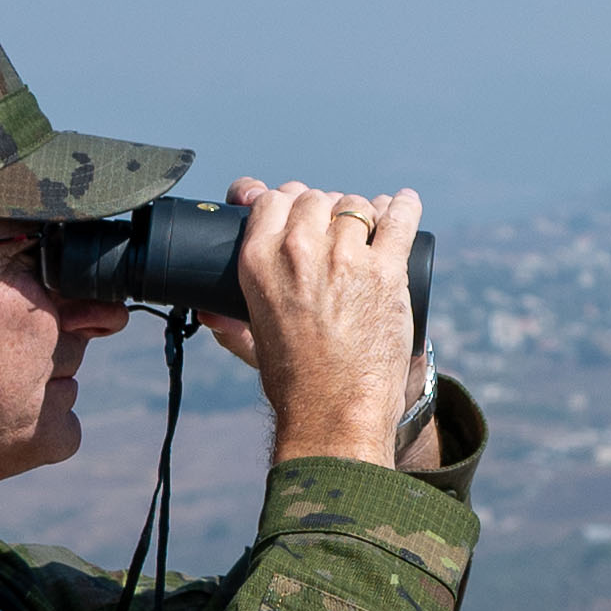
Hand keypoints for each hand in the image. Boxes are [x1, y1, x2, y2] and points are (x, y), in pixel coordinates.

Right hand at [209, 180, 425, 467]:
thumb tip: (207, 311)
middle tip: (335, 228)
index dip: (286, 199)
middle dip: (325, 208)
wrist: (336, 413)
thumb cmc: (294, 383)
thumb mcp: (253, 347)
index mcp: (259, 260)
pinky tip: (404, 203)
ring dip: (363, 212)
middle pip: (315, 198)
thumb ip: (228, 325)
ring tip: (370, 228)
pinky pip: (399, 219)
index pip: (273, 199)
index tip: (296, 207)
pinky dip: (403, 206)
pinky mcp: (386, 270)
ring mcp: (345, 257)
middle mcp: (299, 250)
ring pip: (356, 205)